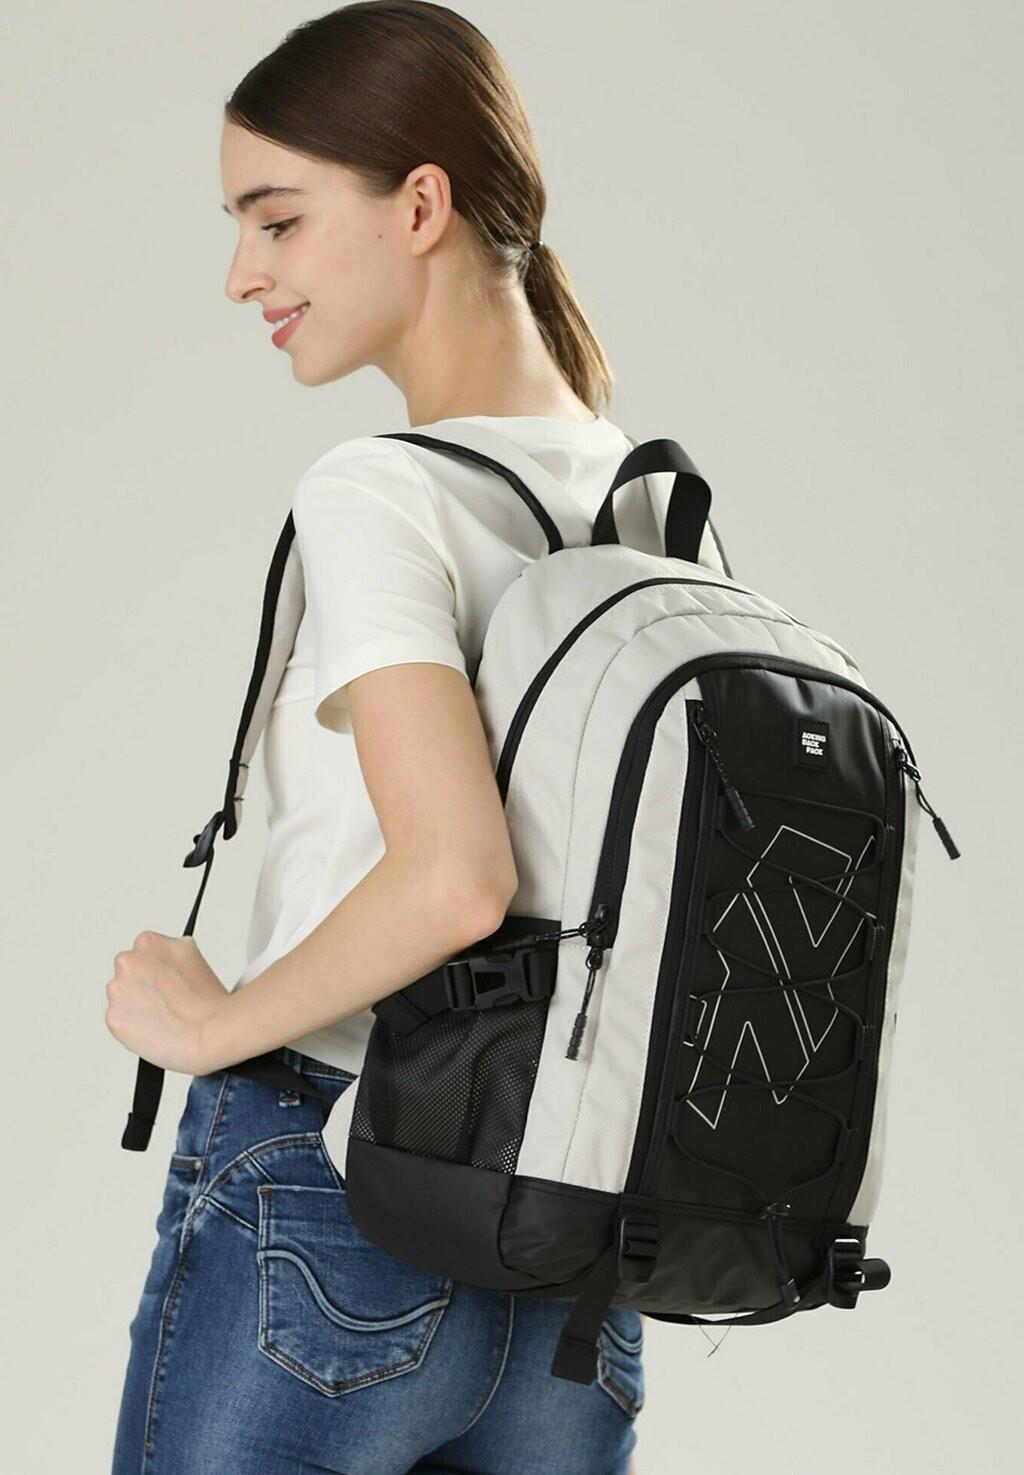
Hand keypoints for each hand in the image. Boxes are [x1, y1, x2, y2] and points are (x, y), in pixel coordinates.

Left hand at [105, 932, 229, 1075]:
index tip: (167, 982)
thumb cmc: (207, 1000)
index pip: (142, 954)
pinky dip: (133, 1028)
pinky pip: (119, 1022)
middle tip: (166, 1000)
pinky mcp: (114, 1018)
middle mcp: (127, 962)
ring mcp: (118, 990)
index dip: (157, 971)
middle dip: (143, 986)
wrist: (208, 1033)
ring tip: (163, 1016)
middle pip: (128, 974)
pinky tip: (155, 1028)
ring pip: (122, 998)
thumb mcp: (194, 957)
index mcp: (147, 942)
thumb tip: (166, 961)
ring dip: (136, 1006)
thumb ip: (171, 953)